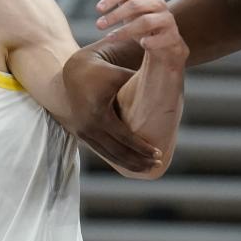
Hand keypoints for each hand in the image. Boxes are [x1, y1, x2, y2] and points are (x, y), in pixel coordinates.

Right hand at [62, 53, 160, 170]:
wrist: (74, 73)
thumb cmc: (103, 72)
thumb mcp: (121, 75)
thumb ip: (140, 83)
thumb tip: (167, 86)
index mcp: (99, 113)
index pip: (124, 138)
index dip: (142, 148)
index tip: (159, 153)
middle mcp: (89, 127)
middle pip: (117, 152)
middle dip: (138, 160)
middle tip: (156, 164)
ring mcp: (83, 132)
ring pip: (108, 155)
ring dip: (128, 164)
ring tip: (147, 168)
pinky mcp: (81, 134)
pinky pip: (100, 152)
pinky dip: (116, 159)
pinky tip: (130, 163)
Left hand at [96, 0, 188, 62]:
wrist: (167, 43)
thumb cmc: (145, 25)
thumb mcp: (132, 12)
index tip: (98, 9)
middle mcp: (158, 4)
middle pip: (134, 5)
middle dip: (115, 15)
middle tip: (98, 25)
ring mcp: (167, 19)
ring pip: (145, 22)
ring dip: (125, 30)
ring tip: (109, 38)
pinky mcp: (172, 36)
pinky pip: (161, 38)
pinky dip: (151, 41)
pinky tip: (142, 43)